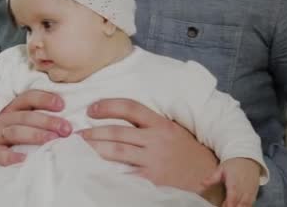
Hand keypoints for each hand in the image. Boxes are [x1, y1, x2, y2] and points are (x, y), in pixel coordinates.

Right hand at [0, 90, 71, 165]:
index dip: (45, 99)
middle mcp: (4, 118)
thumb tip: (70, 120)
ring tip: (52, 141)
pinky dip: (12, 157)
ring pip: (15, 132)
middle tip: (66, 129)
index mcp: (14, 108)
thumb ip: (41, 118)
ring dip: (35, 136)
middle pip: (26, 116)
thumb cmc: (14, 136)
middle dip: (47, 121)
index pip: (28, 98)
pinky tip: (25, 159)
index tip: (62, 105)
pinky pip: (0, 154)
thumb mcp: (24, 122)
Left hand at [77, 98, 223, 204]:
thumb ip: (150, 125)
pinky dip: (107, 170)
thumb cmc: (188, 154)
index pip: (130, 108)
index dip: (108, 106)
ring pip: (116, 151)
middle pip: (117, 132)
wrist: (210, 179)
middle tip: (75, 133)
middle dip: (92, 132)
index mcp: (161, 125)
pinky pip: (125, 173)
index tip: (91, 108)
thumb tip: (119, 119)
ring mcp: (154, 161)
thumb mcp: (173, 132)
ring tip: (79, 147)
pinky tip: (93, 168)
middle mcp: (157, 140)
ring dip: (94, 148)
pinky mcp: (152, 180)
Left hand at [202, 158, 260, 206]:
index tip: (222, 206)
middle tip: (223, 206)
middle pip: (240, 203)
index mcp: (234, 182)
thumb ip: (212, 178)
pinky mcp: (254, 194)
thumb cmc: (232, 165)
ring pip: (246, 205)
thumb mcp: (221, 169)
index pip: (233, 197)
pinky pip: (251, 203)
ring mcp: (250, 192)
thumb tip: (201, 184)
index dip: (228, 204)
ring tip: (228, 206)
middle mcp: (244, 188)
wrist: (247, 160)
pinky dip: (244, 206)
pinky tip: (237, 205)